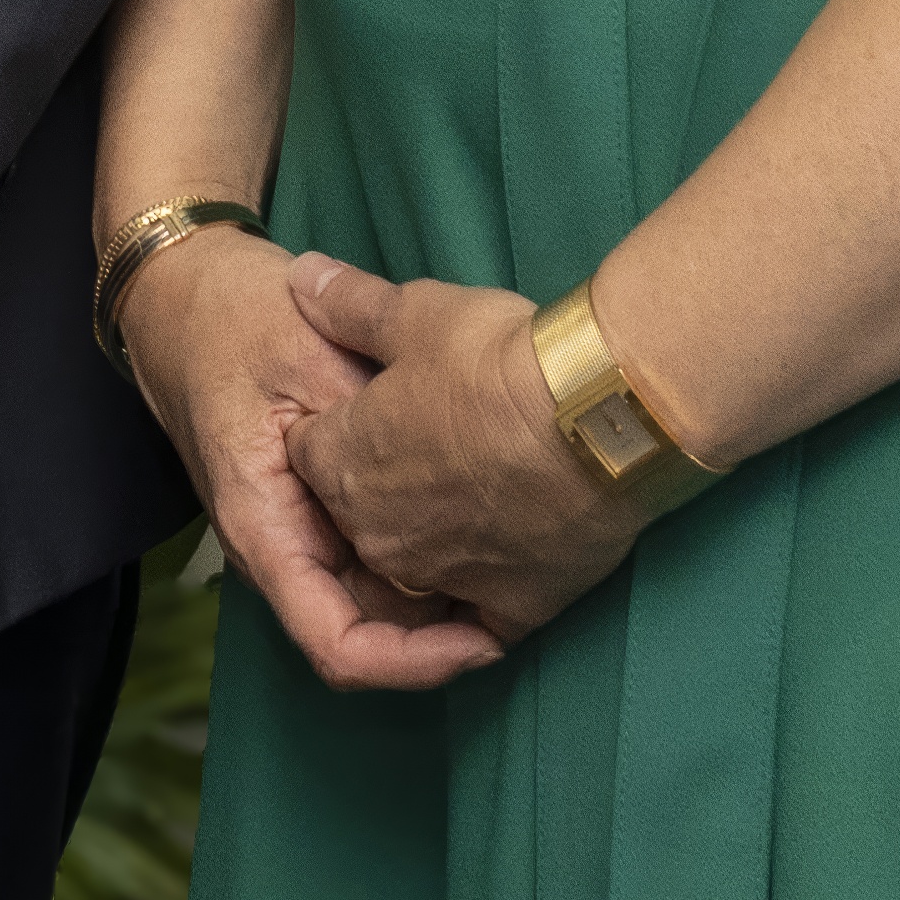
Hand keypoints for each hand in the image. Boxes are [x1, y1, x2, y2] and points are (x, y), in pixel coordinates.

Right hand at [114, 228, 499, 689]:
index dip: (413, 663)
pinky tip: (488, 529)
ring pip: (381, 598)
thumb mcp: (308, 356)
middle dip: (444, 631)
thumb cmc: (235, 318)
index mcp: (265, 527)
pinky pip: (382, 558)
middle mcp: (283, 548)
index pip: (336, 643)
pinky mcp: (323, 511)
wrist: (189, 293)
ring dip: (442, 596)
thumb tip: (445, 485)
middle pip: (369, 630)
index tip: (485, 641)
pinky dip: (431, 558)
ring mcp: (303, 532)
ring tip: (519, 561)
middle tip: (529, 593)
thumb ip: (366, 425)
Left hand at [268, 260, 656, 648]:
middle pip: (358, 513)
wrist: (600, 416)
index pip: (310, 453)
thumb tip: (299, 275)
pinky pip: (483, 624)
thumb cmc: (498, 360)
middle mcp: (377, 536)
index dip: (344, 423)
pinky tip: (510, 566)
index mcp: (342, 466)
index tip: (384, 401)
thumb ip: (349, 302)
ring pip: (416, 568)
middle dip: (383, 483)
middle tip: (439, 440)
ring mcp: (443, 577)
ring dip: (434, 537)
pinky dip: (488, 602)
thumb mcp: (417, 311)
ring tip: (481, 492)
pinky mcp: (513, 607)